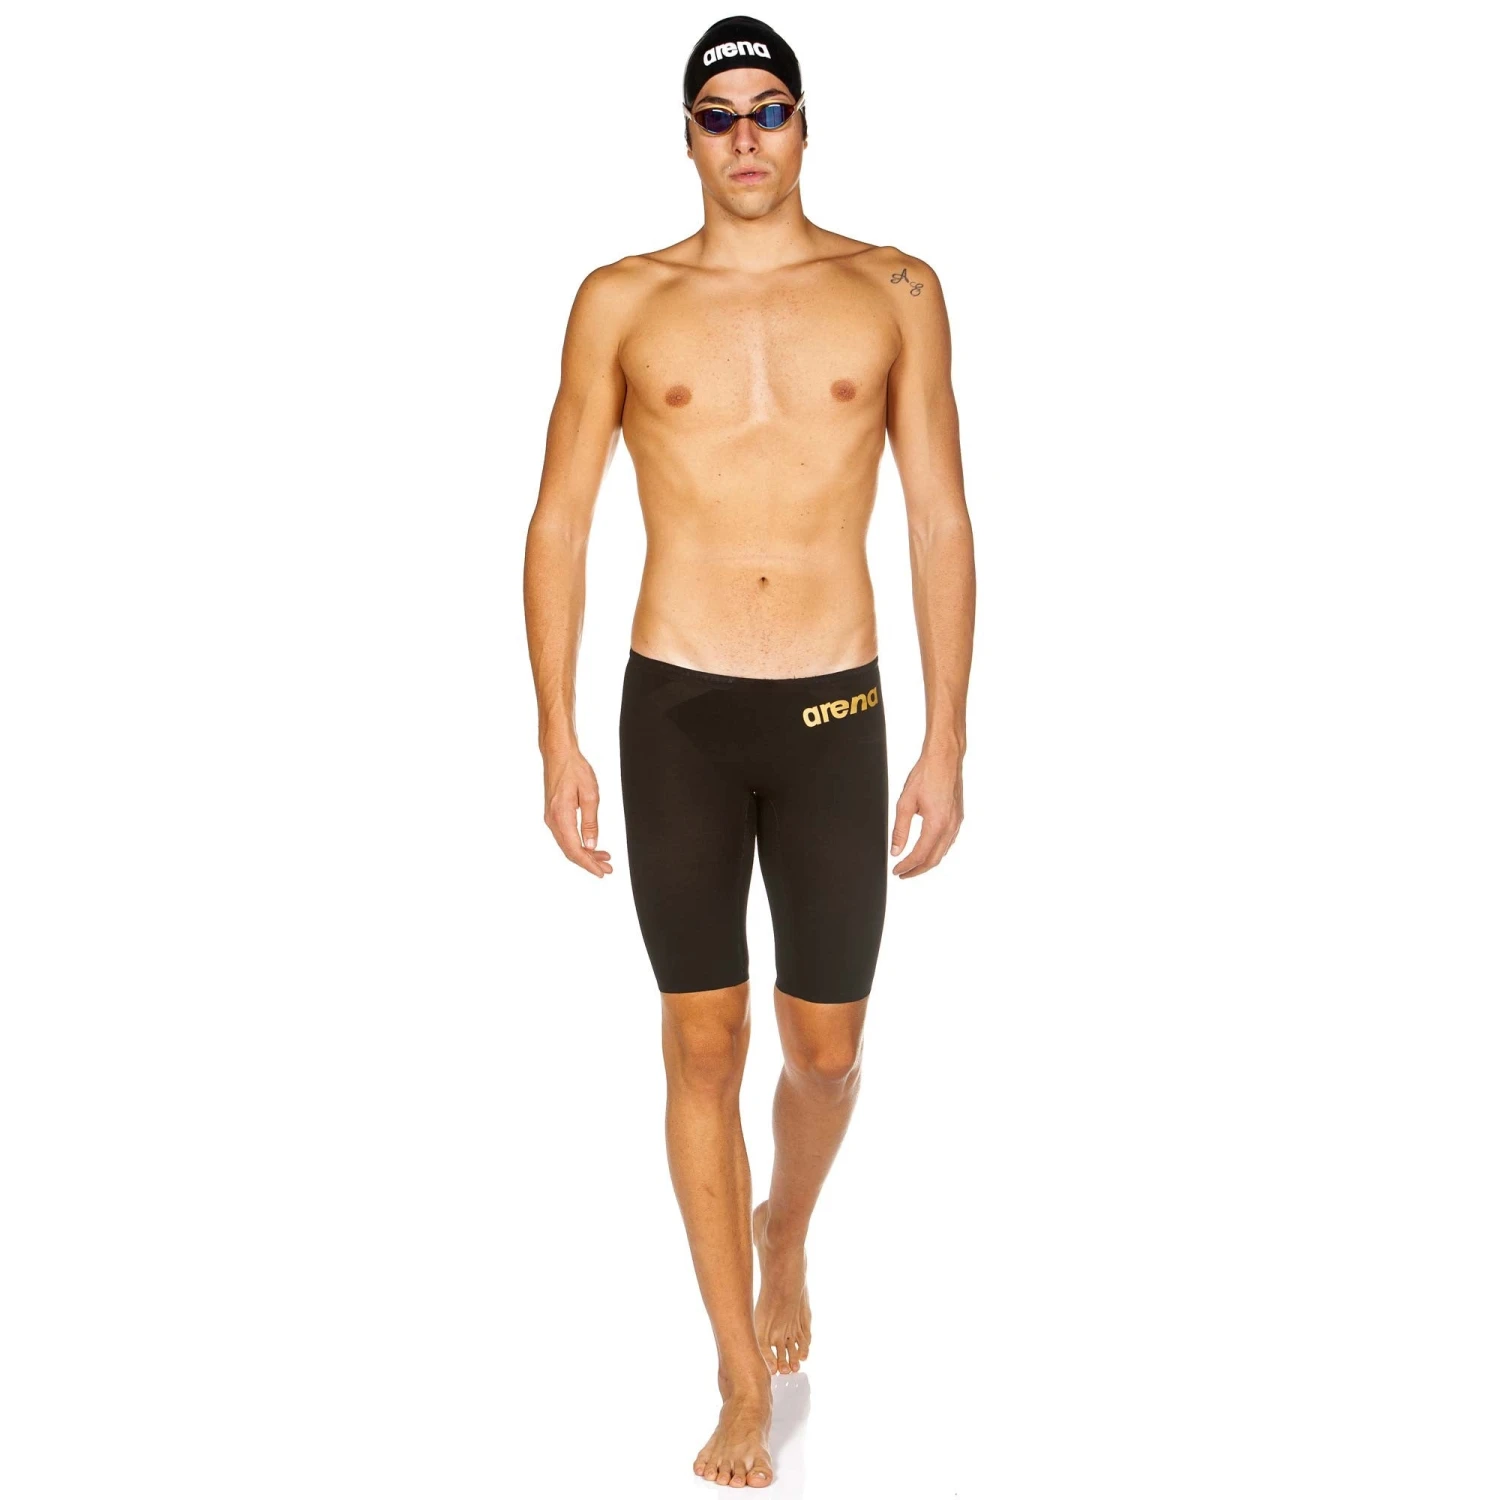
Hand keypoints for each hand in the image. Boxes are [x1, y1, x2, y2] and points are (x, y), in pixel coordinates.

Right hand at [542, 747, 613, 877]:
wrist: (559, 754)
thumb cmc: (574, 769)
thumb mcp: (590, 795)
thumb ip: (590, 823)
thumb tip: (591, 845)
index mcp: (561, 817)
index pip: (575, 850)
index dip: (589, 864)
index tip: (601, 872)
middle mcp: (553, 820)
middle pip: (570, 851)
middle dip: (589, 862)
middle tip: (607, 868)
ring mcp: (551, 818)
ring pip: (568, 844)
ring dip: (585, 854)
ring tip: (603, 858)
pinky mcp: (553, 814)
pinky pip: (565, 836)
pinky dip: (578, 844)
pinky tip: (591, 845)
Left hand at [890, 752, 963, 877]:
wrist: (945, 759)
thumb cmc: (926, 775)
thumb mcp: (905, 803)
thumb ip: (900, 829)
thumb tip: (896, 850)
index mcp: (936, 824)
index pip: (920, 855)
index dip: (907, 866)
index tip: (896, 871)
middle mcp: (950, 826)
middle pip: (934, 859)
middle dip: (917, 870)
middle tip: (903, 874)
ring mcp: (957, 822)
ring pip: (942, 852)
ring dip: (927, 862)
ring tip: (913, 865)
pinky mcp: (958, 817)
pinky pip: (949, 842)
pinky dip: (937, 851)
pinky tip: (928, 850)